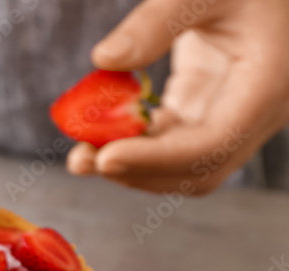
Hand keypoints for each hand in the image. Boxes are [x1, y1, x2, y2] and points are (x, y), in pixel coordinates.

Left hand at [66, 0, 288, 193]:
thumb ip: (156, 22)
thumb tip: (104, 60)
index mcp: (267, 85)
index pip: (212, 145)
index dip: (156, 158)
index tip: (105, 157)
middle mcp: (258, 111)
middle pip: (197, 169)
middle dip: (137, 171)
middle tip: (81, 160)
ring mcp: (234, 114)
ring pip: (182, 164)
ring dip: (130, 165)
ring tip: (80, 155)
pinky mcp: (208, 108)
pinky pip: (171, 143)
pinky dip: (135, 145)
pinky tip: (98, 136)